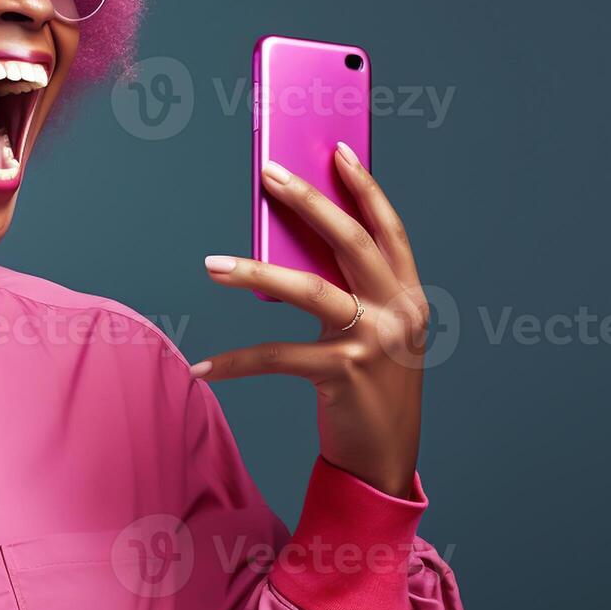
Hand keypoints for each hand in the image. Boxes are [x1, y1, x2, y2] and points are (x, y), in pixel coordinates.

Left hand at [190, 143, 428, 496]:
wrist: (384, 459)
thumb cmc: (369, 386)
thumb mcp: (371, 332)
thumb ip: (346, 290)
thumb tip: (288, 242)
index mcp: (409, 295)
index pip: (388, 229)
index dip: (364, 187)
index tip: (338, 150)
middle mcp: (399, 312)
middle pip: (350, 241)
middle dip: (308, 200)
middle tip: (268, 172)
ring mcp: (374, 342)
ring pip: (309, 289)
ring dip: (255, 271)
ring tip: (212, 264)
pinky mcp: (343, 374)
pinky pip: (277, 357)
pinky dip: (235, 363)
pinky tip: (202, 368)